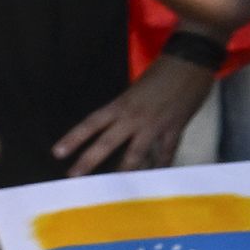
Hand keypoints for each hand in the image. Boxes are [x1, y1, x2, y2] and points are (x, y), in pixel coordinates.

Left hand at [54, 49, 210, 174]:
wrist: (191, 60)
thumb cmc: (162, 69)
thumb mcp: (137, 87)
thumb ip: (128, 108)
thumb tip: (121, 126)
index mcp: (122, 103)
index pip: (92, 123)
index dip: (74, 138)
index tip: (58, 153)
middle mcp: (134, 117)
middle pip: (107, 142)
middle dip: (90, 160)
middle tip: (74, 176)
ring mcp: (155, 125)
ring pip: (136, 153)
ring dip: (124, 171)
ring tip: (115, 189)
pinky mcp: (175, 128)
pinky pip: (166, 152)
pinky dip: (162, 165)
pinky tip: (157, 177)